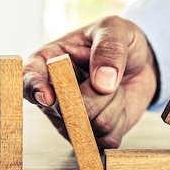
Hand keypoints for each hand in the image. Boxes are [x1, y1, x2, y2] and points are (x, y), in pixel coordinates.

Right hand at [23, 16, 158, 149]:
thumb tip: (101, 82)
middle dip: (96, 95)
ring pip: (91, 126)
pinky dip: (121, 121)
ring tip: (113, 86)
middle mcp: (53, 94)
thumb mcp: (116, 29)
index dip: (35, 89)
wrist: (140, 62)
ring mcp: (69, 118)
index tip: (48, 95)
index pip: (28, 79)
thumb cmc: (119, 41)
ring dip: (113, 104)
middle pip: (67, 110)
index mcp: (48, 62)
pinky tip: (118, 105)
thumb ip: (109, 48)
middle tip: (106, 77)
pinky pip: (106, 140)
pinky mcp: (89, 135)